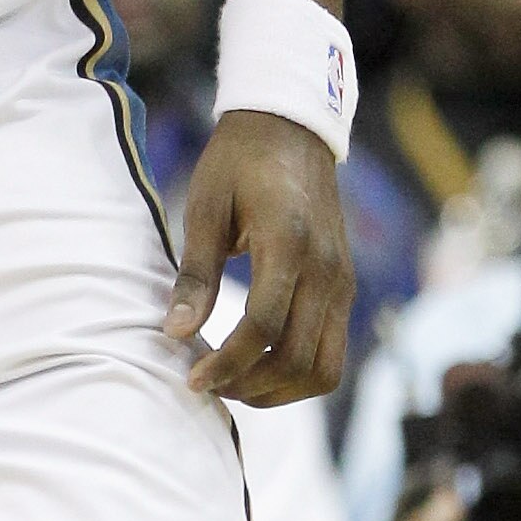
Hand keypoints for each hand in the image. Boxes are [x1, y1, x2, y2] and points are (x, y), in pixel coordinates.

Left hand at [167, 116, 351, 402]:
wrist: (290, 130)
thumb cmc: (238, 164)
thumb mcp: (205, 208)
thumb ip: (195, 275)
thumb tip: (175, 333)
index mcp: (288, 243)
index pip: (263, 326)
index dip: (228, 363)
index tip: (192, 377)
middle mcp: (326, 269)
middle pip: (297, 358)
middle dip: (249, 385)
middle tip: (207, 384)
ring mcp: (342, 282)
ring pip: (324, 369)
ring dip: (278, 391)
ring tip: (233, 385)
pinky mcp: (345, 288)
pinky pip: (332, 352)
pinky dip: (299, 375)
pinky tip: (259, 369)